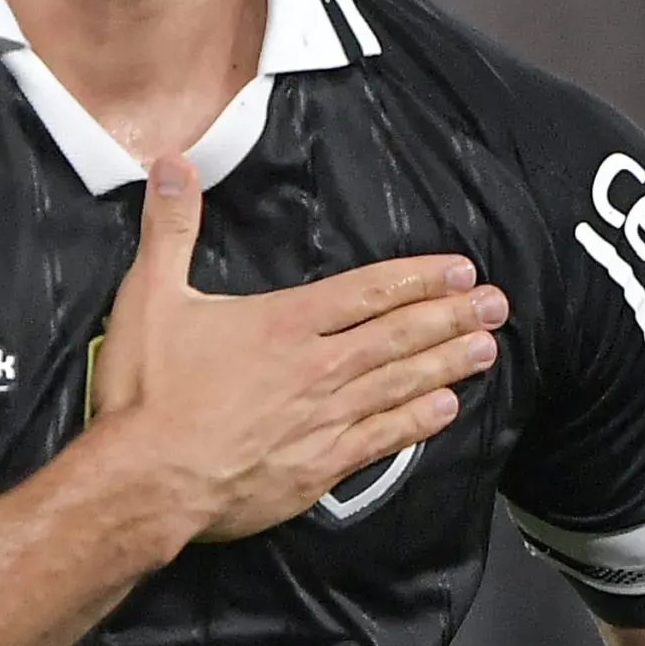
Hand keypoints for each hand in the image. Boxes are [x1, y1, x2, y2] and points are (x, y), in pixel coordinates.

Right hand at [91, 154, 506, 542]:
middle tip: (496, 305)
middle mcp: (316, 369)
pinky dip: (416, 422)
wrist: (148, 480)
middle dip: (450, 316)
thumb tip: (173, 165)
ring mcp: (323, 421)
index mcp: (284, 324)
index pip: (366, 292)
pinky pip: (381, 439)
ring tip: (485, 349)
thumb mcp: (150, 295)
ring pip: (399, 384)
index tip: (460, 271)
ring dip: (445, 363)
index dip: (417, 278)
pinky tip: (444, 410)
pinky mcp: (318, 468)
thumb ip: (169, 228)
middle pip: (397, 336)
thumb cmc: (148, 392)